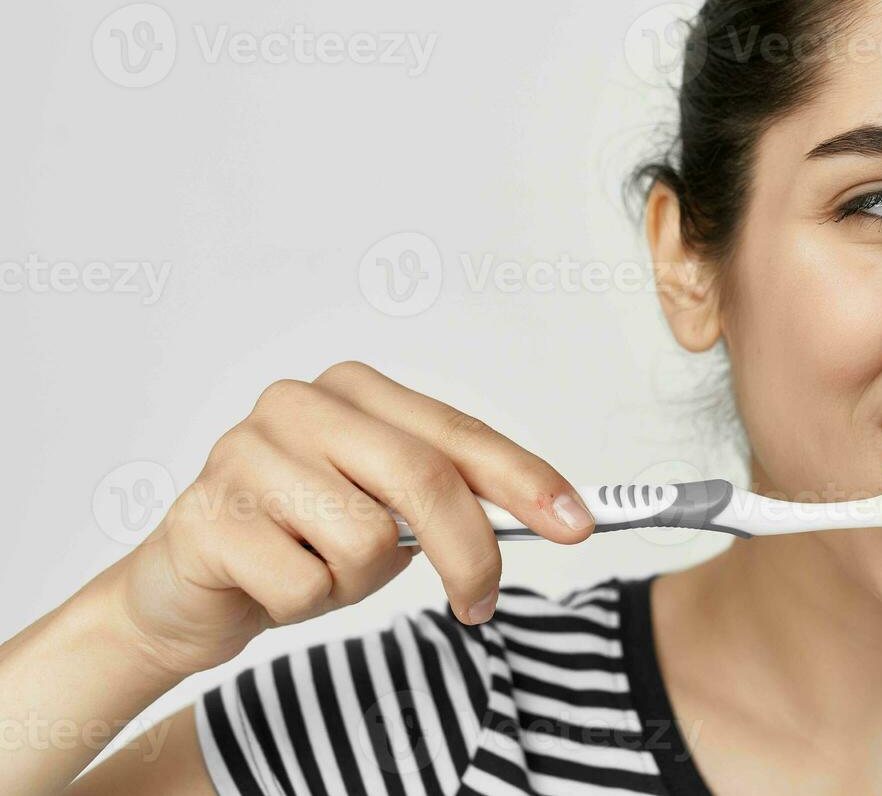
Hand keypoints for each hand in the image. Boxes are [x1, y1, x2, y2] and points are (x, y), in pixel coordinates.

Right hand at [107, 361, 592, 677]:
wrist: (191, 583)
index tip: (578, 522)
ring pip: (365, 540)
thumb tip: (555, 512)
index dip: (526, 479)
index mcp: (354, 389)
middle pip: (423, 478)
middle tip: (480, 603)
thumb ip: (452, 497)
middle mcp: (299, 404)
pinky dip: (305, 604)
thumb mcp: (387, 510)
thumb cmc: (303, 537)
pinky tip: (272, 581)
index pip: (459, 432)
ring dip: (360, 582)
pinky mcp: (206, 515)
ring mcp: (245, 453)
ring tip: (321, 569)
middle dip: (470, 552)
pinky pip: (304, 585)